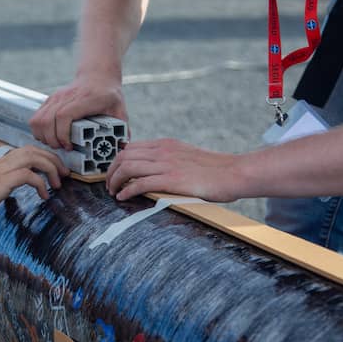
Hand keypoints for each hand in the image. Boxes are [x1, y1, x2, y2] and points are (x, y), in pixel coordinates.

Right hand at [0, 146, 66, 226]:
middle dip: (52, 159)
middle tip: (63, 173)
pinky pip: (29, 176)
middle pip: (32, 149)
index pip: (21, 152)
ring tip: (58, 182)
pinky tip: (43, 195)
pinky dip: (41, 183)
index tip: (50, 169)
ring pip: (34, 157)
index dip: (39, 157)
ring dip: (51, 168)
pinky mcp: (0, 182)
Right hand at [29, 76, 127, 149]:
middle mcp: (67, 96)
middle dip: (52, 140)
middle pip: (47, 120)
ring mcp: (56, 97)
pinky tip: (49, 137)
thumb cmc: (109, 95)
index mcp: (85, 99)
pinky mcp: (50, 99)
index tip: (69, 146)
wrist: (98, 75)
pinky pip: (36, 117)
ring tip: (55, 144)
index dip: (62, 134)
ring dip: (43, 136)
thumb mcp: (119, 110)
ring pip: (38, 119)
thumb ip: (123, 128)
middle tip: (62, 148)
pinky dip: (38, 130)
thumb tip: (123, 148)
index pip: (64, 115)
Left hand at [105, 139, 239, 201]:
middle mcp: (163, 151)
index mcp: (166, 144)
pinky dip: (127, 190)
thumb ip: (169, 159)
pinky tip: (124, 197)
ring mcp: (167, 164)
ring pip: (128, 167)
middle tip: (109, 185)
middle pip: (124, 156)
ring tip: (113, 193)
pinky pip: (140, 183)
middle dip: (111, 171)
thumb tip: (153, 171)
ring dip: (115, 181)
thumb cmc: (214, 169)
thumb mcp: (186, 156)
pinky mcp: (172, 180)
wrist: (233, 173)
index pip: (131, 147)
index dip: (117, 161)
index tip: (114, 173)